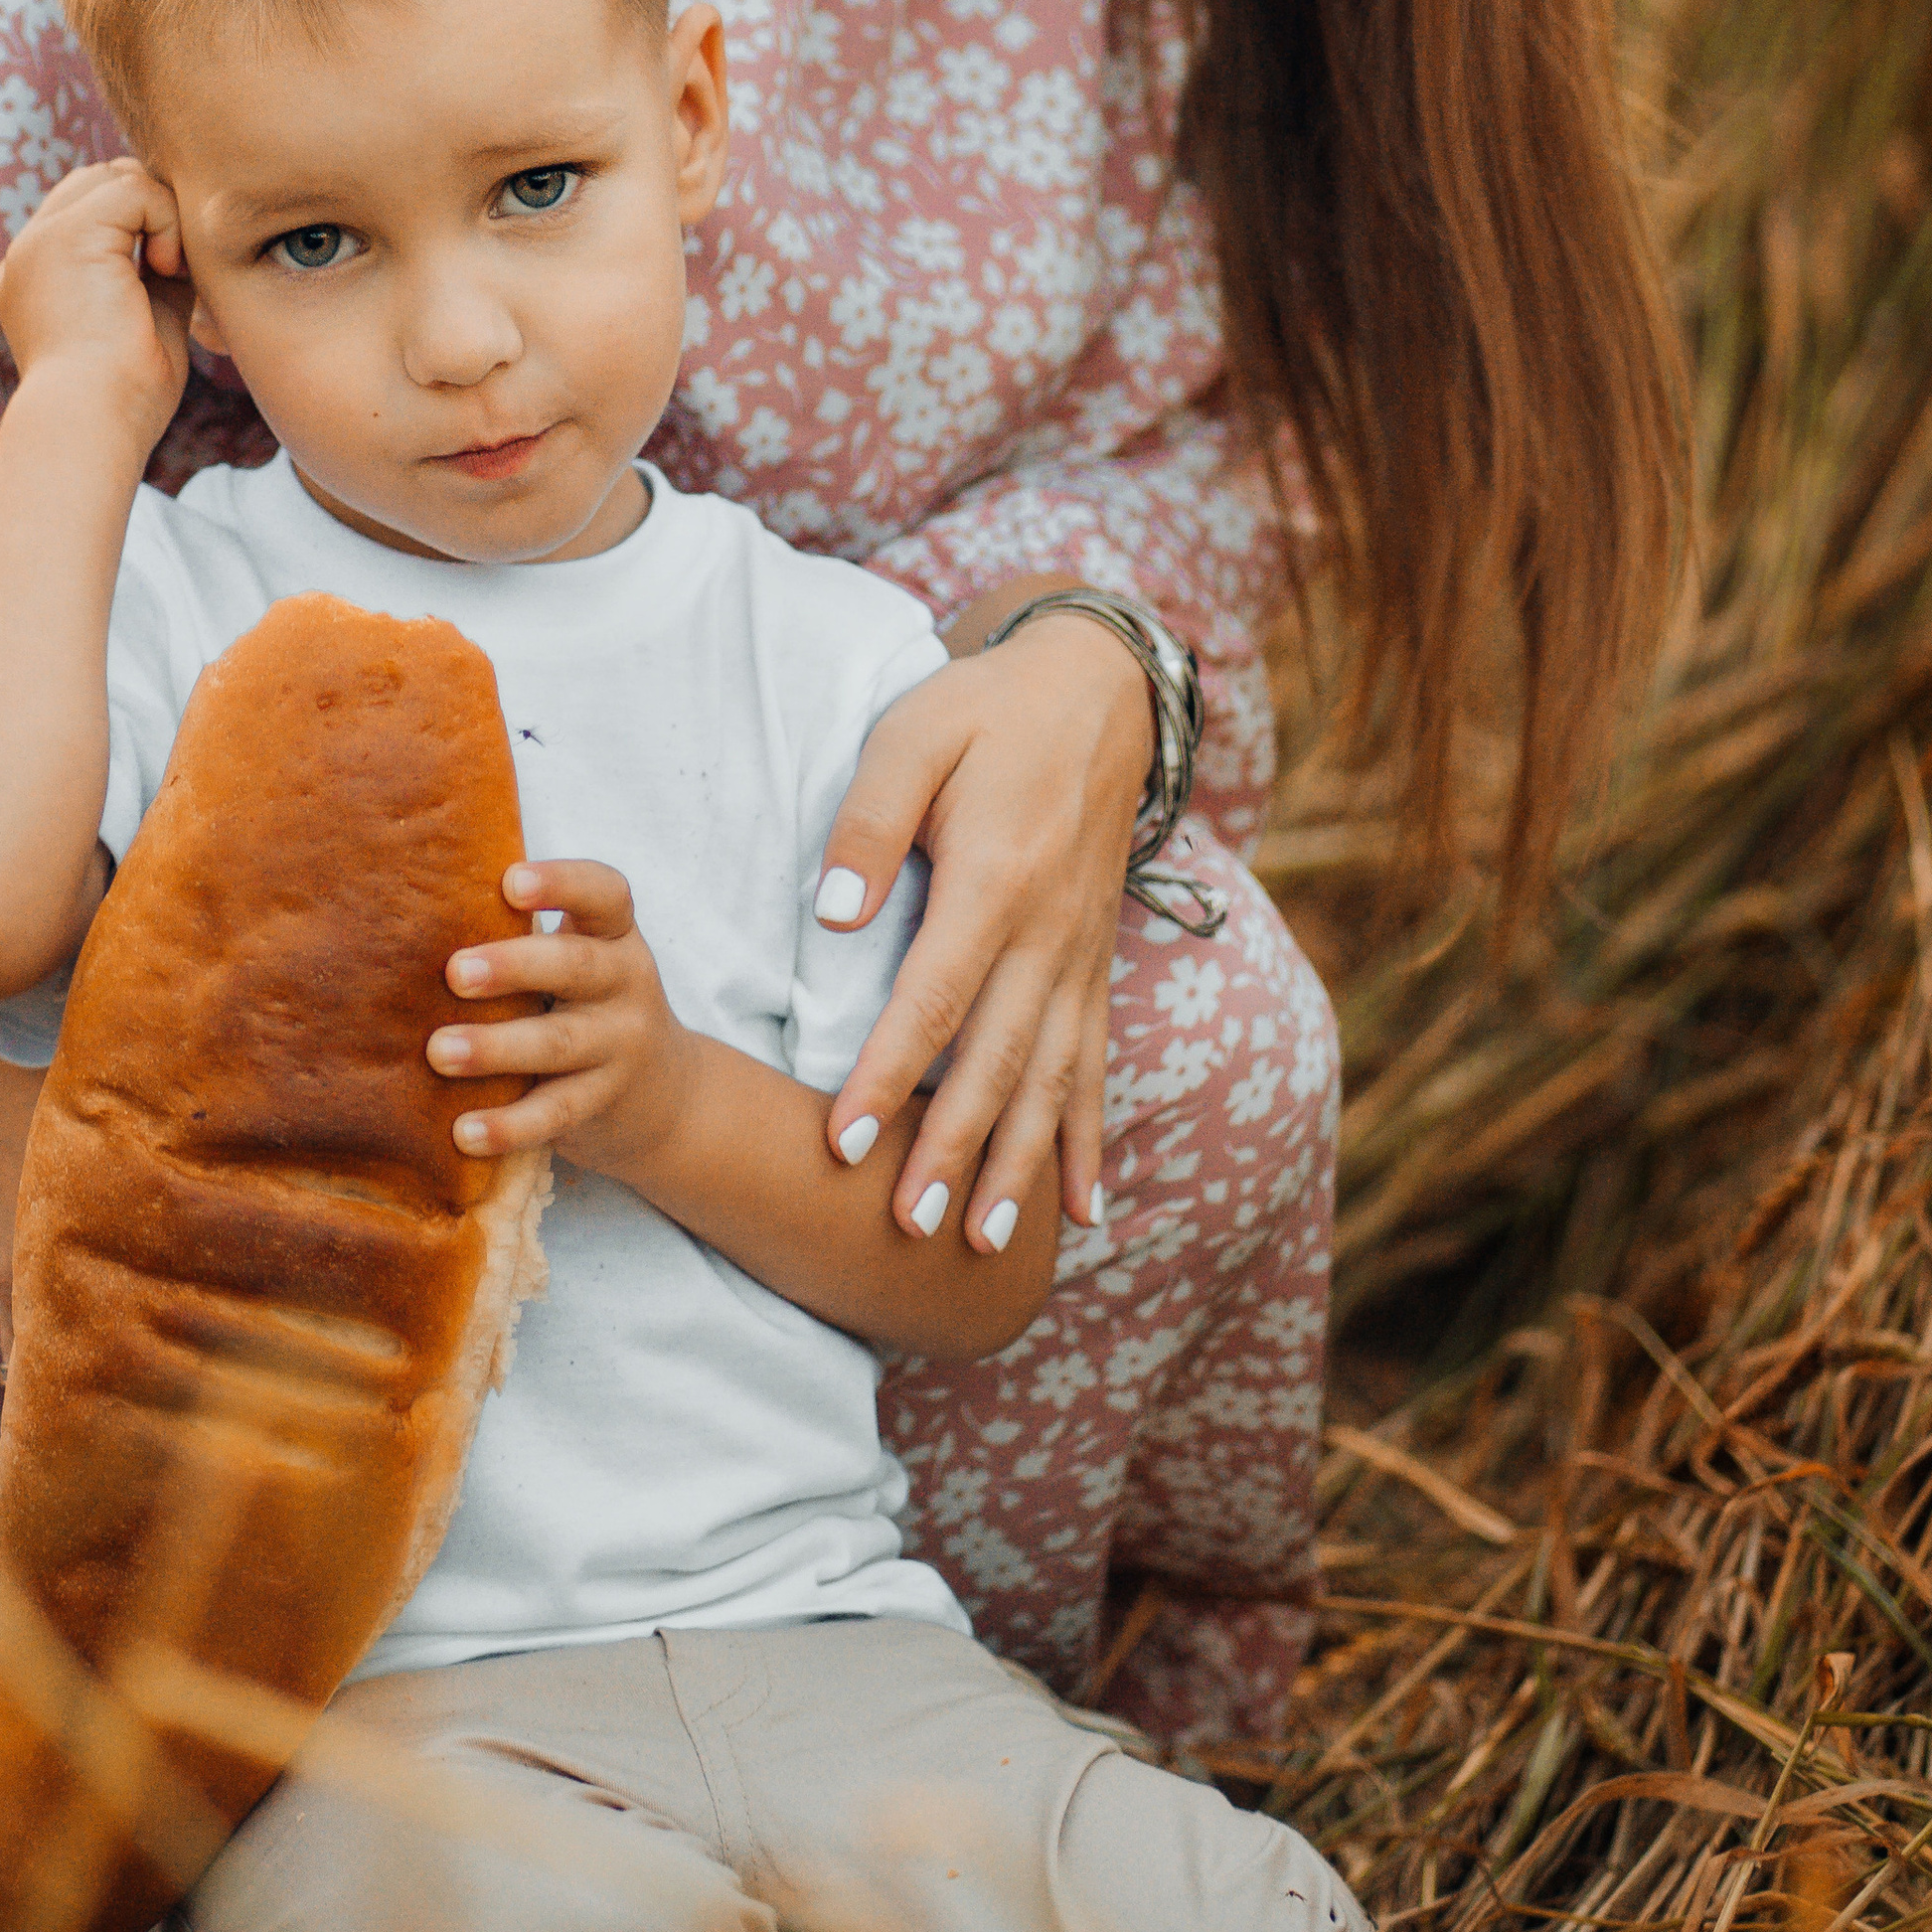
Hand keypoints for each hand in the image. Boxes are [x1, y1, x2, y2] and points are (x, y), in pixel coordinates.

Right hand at [0, 159, 192, 456]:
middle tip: (176, 267)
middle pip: (99, 182)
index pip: (90, 210)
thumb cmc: (123, 399)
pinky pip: (134, 189)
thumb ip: (154, 277)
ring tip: (169, 272)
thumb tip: (184, 246)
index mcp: (37, 278)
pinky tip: (166, 270)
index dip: (141, 224)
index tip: (170, 274)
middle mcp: (28, 253)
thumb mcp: (143, 323)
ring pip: (114, 178)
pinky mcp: (66, 235)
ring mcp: (40, 240)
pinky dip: (166, 220)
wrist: (89, 425)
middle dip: (151, 209)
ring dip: (159, 213)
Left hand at [427, 858, 695, 1175]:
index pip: (604, 894)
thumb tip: (416, 918)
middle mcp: (627, 984)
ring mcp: (620, 1047)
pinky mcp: (603, 1103)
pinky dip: (508, 1125)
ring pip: (558, 1044)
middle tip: (455, 972)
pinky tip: (463, 1131)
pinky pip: (554, 1113)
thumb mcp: (580, 960)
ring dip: (495, 1048)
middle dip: (514, 966)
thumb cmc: (587, 1005)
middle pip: (576, 967)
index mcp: (615, 935)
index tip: (510, 882)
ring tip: (439, 1052)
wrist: (664, 1094)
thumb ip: (525, 939)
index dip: (561, 883)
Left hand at [814, 600, 1154, 1248]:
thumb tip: (834, 917)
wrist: (1097, 690)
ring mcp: (1081, 955)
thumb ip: (871, 825)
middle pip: (996, 1060)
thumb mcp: (913, 735)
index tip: (844, 1142)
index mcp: (996, 880)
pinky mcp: (1096, 964)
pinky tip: (1079, 1211)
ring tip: (978, 1241)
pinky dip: (1086, 1140)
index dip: (890, 1075)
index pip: (934, 999)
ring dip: (1016, 1166)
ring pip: (1050, 1079)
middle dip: (951, 1151)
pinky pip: (1096, 1065)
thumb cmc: (984, 712)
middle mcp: (1049, 933)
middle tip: (906, 1227)